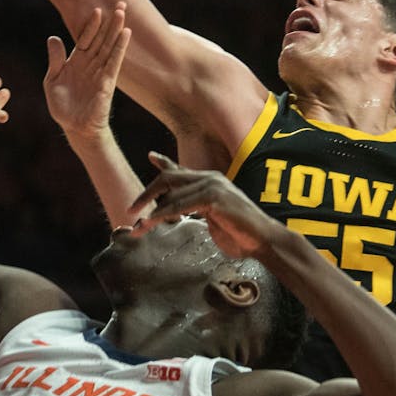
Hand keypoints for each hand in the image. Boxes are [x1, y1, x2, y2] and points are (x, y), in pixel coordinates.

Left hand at [43, 4, 130, 139]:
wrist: (74, 126)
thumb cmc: (64, 106)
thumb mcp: (53, 80)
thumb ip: (55, 59)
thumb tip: (53, 38)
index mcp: (77, 61)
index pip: (85, 38)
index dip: (91, 25)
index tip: (97, 9)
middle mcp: (91, 64)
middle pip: (101, 38)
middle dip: (110, 21)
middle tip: (119, 3)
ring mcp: (100, 71)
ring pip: (109, 46)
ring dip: (116, 29)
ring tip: (122, 11)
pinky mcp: (107, 81)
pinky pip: (114, 61)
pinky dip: (120, 47)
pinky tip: (126, 34)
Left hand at [129, 153, 281, 259]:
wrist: (263, 240)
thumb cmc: (240, 233)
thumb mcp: (213, 218)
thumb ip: (197, 210)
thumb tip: (180, 212)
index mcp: (211, 181)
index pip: (182, 169)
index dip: (164, 162)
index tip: (151, 156)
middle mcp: (210, 178)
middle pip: (169, 177)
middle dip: (147, 193)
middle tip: (131, 210)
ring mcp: (213, 186)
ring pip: (172, 193)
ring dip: (151, 212)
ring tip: (138, 226)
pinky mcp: (215, 198)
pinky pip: (181, 204)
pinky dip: (163, 214)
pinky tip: (152, 222)